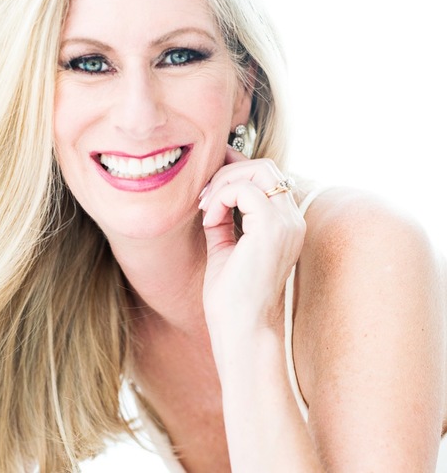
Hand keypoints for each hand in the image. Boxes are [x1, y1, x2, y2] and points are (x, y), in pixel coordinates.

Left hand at [198, 147, 305, 334]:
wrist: (241, 329)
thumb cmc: (232, 296)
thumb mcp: (225, 244)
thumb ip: (224, 215)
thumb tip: (212, 189)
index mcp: (285, 224)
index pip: (266, 177)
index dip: (235, 170)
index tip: (209, 183)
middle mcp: (292, 220)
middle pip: (264, 167)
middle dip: (228, 172)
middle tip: (205, 197)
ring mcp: (286, 223)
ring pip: (258, 171)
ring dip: (224, 182)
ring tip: (206, 208)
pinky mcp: (272, 228)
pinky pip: (244, 190)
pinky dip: (221, 198)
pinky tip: (210, 220)